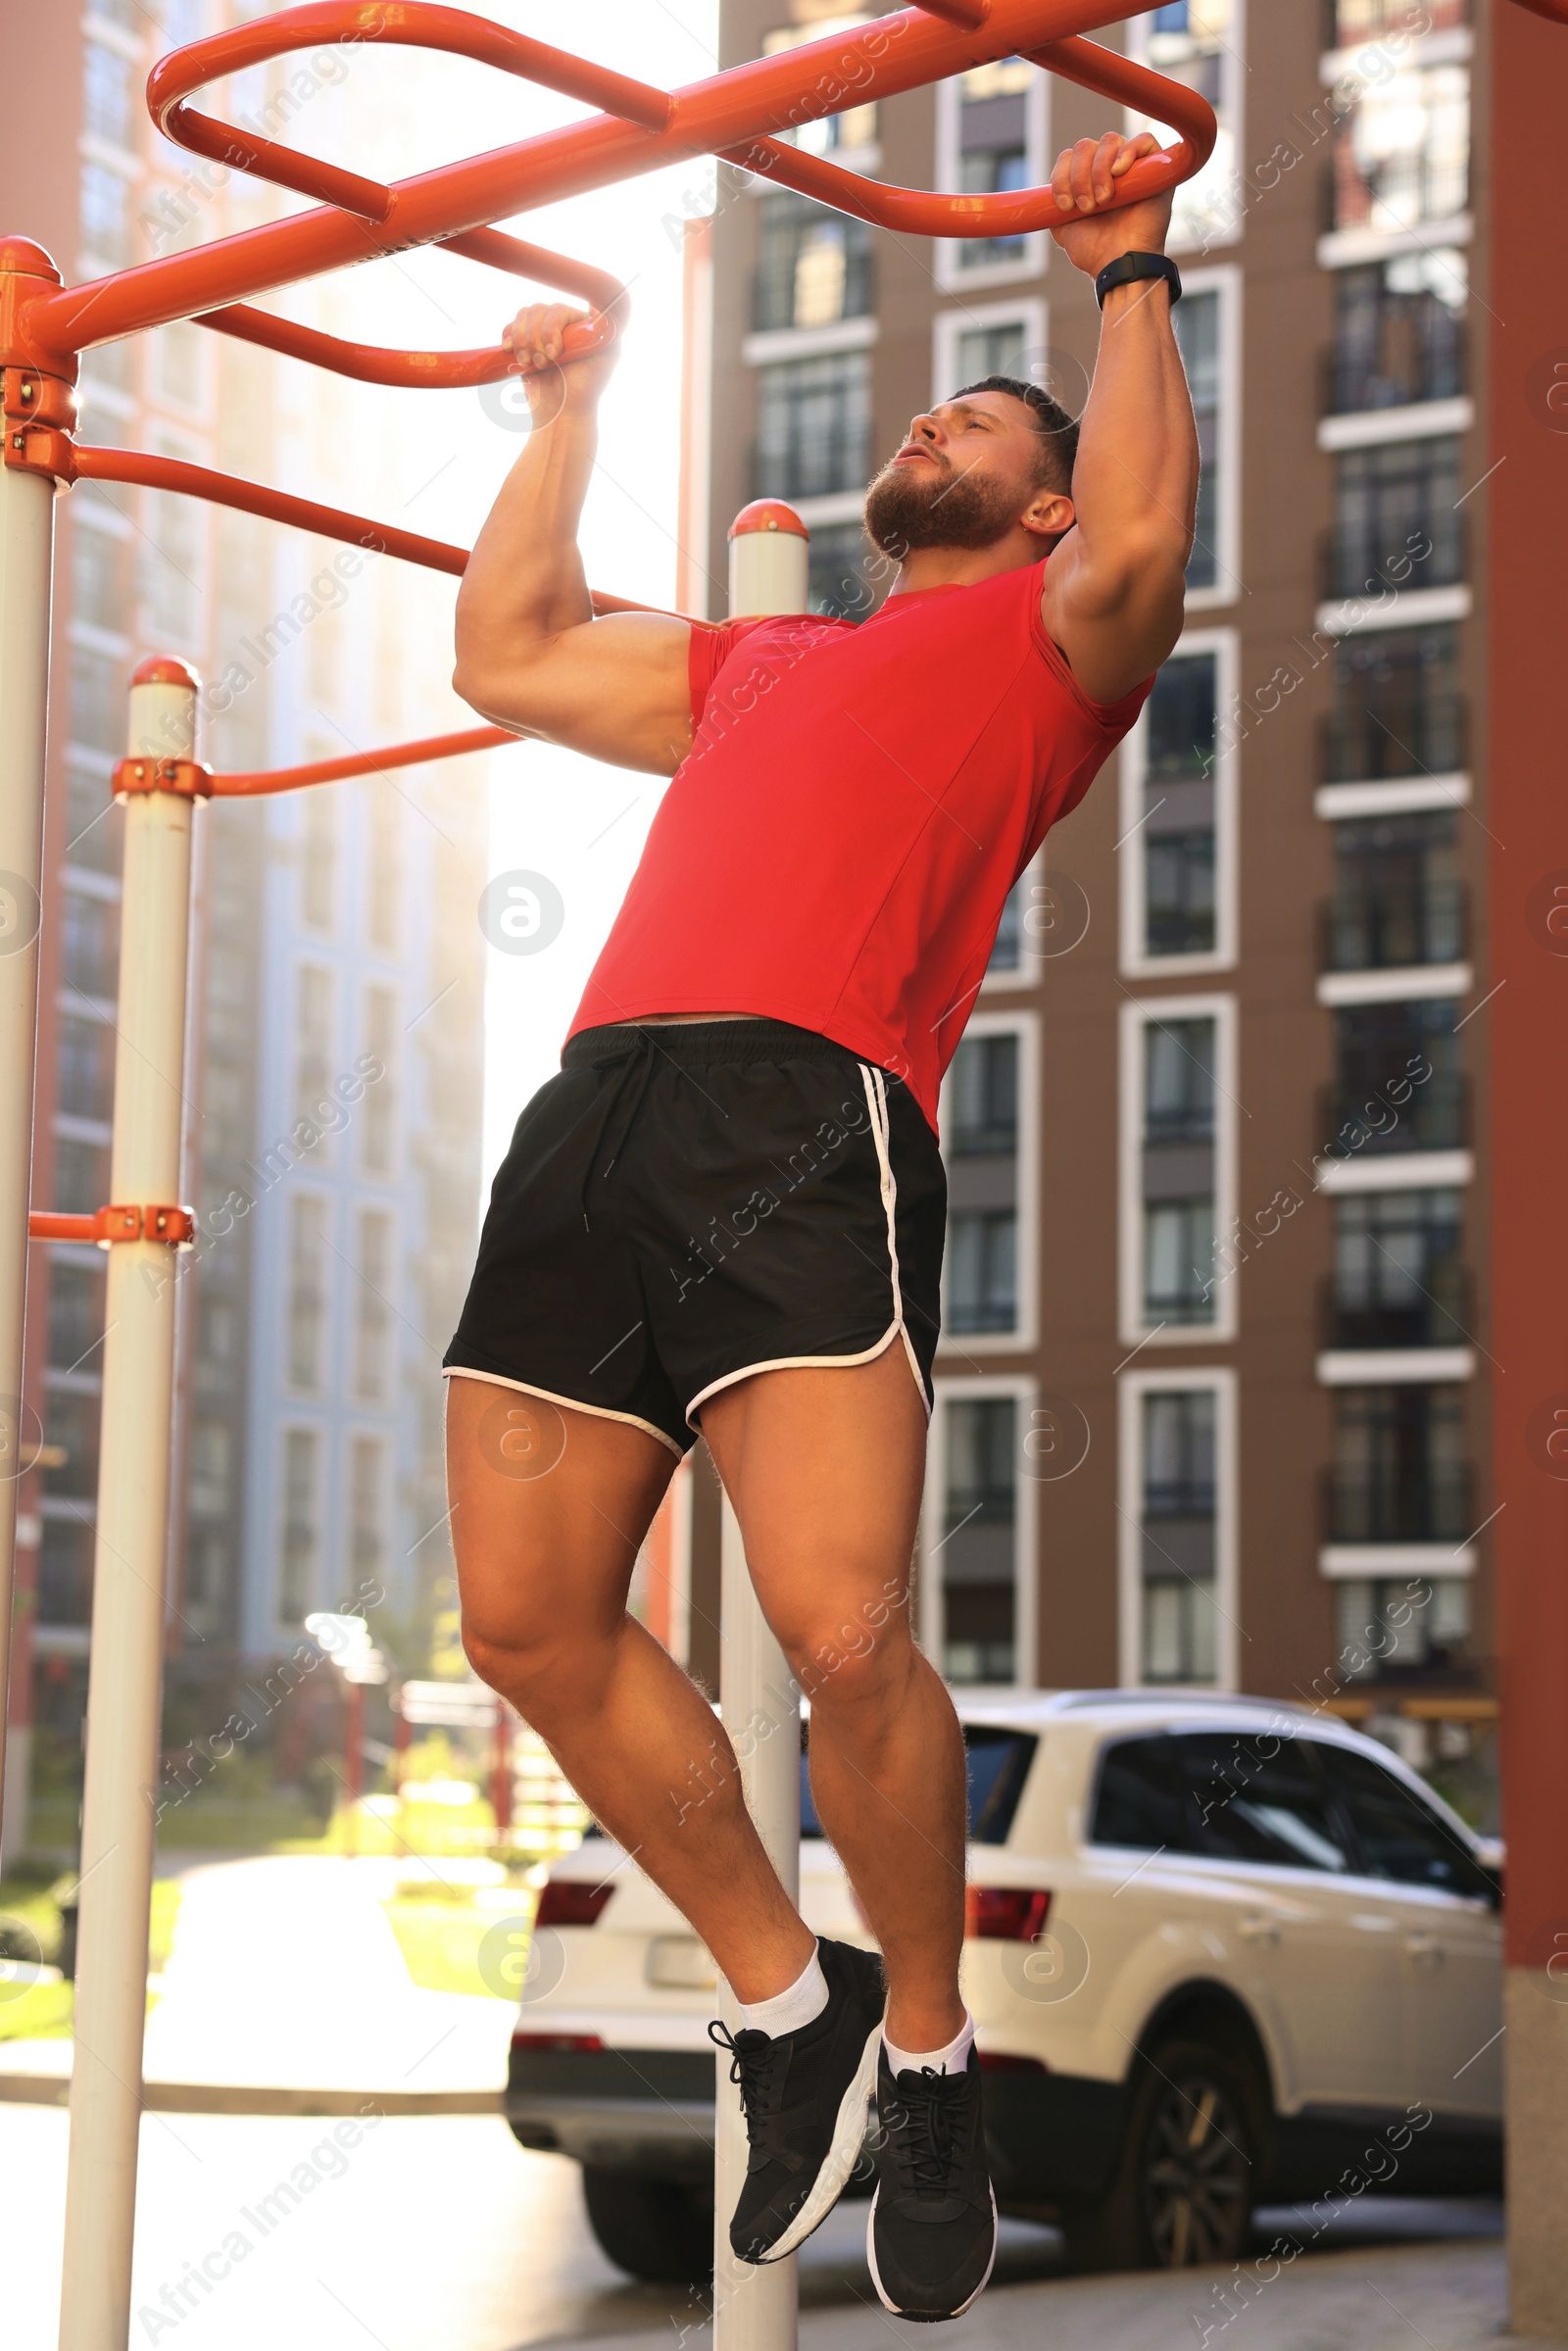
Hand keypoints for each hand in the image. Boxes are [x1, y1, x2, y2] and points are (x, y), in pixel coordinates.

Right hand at [502, 300, 617, 417]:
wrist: (560, 413)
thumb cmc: (585, 388)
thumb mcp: (607, 357)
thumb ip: (609, 329)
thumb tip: (599, 303)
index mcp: (580, 324)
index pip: (560, 310)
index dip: (552, 328)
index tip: (554, 353)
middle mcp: (562, 325)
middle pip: (539, 310)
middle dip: (536, 339)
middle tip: (543, 364)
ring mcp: (542, 333)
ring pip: (524, 315)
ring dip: (522, 340)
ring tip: (529, 364)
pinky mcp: (525, 343)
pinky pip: (511, 326)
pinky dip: (508, 336)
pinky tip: (510, 350)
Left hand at [1048, 132, 1172, 276]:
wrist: (1120, 265)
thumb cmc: (1096, 251)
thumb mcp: (1062, 227)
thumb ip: (1052, 203)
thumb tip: (1048, 184)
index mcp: (1086, 179)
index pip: (1069, 157)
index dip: (1062, 176)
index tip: (1064, 205)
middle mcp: (1108, 169)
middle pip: (1086, 146)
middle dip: (1079, 176)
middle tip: (1087, 207)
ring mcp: (1133, 167)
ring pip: (1109, 141)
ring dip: (1099, 169)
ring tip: (1104, 200)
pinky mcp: (1156, 169)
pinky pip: (1144, 141)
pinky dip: (1128, 152)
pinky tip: (1119, 172)